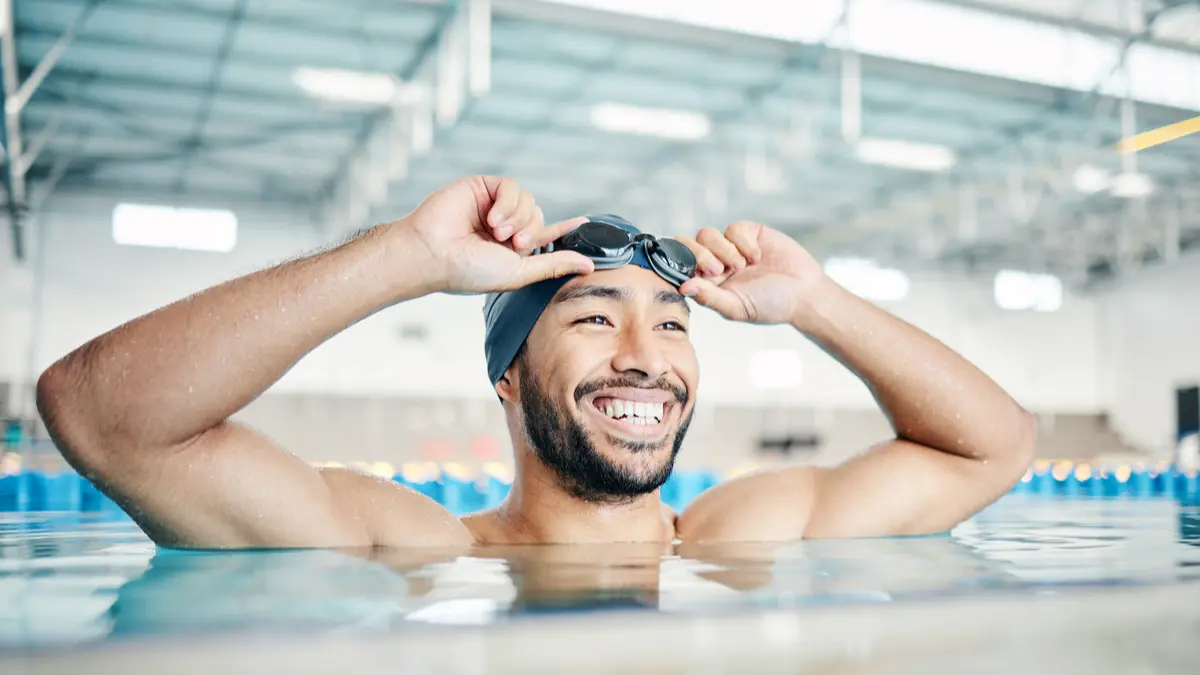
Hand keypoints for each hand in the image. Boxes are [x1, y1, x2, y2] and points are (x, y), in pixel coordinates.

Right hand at [395, 176, 594, 293]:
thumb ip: (553, 265)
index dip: (565, 230)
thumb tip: (588, 265)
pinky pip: (511, 187)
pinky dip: (507, 202)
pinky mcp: (482, 187)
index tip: (585, 223)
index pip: (545, 236)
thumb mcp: (519, 272)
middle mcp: (503, 227)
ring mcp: (493, 206)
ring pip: (528, 200)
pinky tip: (492, 217)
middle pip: (539, 217)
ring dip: (518, 217)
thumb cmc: (468, 271)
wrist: (432, 253)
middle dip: (531, 230)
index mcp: (511, 250)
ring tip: (497, 232)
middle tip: (513, 243)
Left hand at [675, 221, 825, 325]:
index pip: (680, 266)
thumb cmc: (770, 305)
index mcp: (707, 283)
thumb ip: (709, 297)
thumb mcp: (736, 307)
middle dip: (699, 255)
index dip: (680, 265)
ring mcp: (730, 246)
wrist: (804, 292)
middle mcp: (715, 263)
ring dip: (723, 249)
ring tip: (742, 265)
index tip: (694, 272)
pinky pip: (733, 229)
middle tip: (718, 269)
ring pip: (707, 234)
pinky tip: (757, 256)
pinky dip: (743, 242)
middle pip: (689, 245)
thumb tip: (683, 287)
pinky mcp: (748, 233)